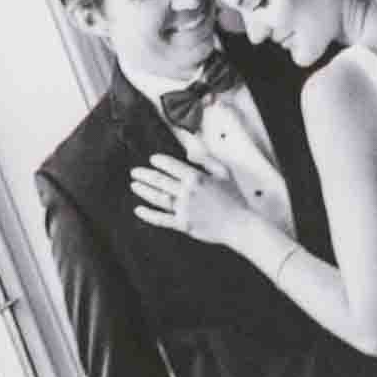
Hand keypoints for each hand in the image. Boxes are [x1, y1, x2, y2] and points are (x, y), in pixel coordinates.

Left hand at [127, 153, 259, 253]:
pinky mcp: (184, 224)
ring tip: (134, 185)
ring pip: (158, 197)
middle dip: (144, 175)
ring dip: (144, 191)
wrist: (241, 225)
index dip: (159, 161)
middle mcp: (187, 192)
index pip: (170, 165)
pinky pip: (162, 219)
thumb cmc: (235, 198)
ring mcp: (184, 209)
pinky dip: (149, 215)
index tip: (153, 160)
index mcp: (195, 177)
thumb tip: (189, 150)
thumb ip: (206, 158)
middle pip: (159, 180)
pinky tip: (139, 210)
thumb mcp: (224, 172)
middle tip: (134, 172)